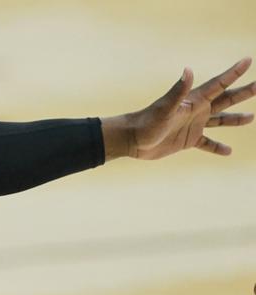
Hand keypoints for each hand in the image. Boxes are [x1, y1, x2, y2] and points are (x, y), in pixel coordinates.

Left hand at [104, 57, 254, 159]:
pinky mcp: (188, 140)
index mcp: (195, 101)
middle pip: (225, 100)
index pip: (219, 84)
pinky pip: (207, 143)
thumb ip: (178, 90)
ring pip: (220, 121)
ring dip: (234, 119)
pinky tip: (228, 151)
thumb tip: (188, 70)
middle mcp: (197, 111)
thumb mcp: (165, 108)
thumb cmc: (147, 122)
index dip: (234, 73)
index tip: (248, 60)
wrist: (132, 140)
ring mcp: (194, 125)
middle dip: (243, 93)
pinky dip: (217, 147)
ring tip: (251, 118)